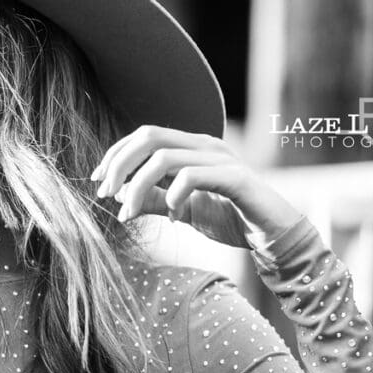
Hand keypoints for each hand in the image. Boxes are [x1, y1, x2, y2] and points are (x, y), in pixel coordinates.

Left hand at [91, 125, 303, 248]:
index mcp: (191, 147)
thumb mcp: (181, 210)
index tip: (97, 181)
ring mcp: (221, 159)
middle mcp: (205, 145)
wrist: (274, 237)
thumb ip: (152, 201)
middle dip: (119, 164)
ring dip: (138, 186)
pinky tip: (173, 217)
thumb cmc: (231, 219)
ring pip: (164, 157)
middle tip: (105, 194)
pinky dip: (172, 197)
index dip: (115, 155)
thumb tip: (117, 198)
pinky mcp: (235, 178)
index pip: (144, 135)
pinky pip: (192, 177)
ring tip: (128, 213)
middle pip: (148, 136)